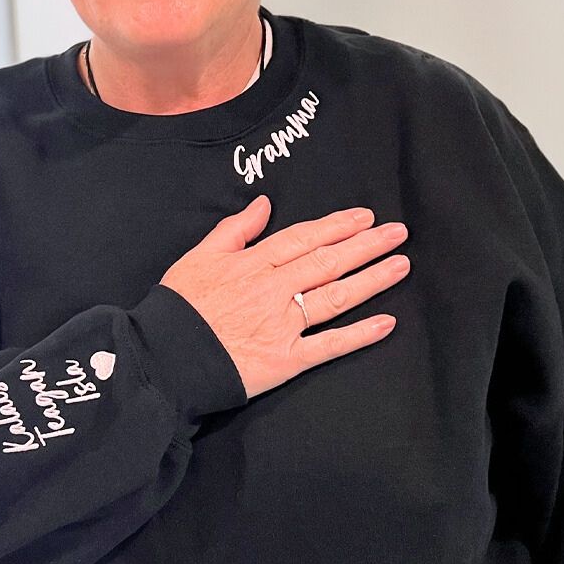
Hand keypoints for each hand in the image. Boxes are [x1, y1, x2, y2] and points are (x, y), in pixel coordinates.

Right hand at [159, 196, 409, 399]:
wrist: (162, 358)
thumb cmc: (177, 307)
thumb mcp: (198, 256)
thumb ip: (234, 230)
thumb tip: (264, 203)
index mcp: (253, 263)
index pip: (304, 238)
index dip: (336, 225)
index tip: (364, 216)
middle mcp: (275, 289)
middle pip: (328, 261)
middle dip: (366, 245)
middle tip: (398, 232)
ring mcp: (283, 324)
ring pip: (336, 296)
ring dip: (372, 279)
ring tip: (401, 264)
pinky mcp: (286, 359)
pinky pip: (329, 345)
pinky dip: (359, 335)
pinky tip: (387, 323)